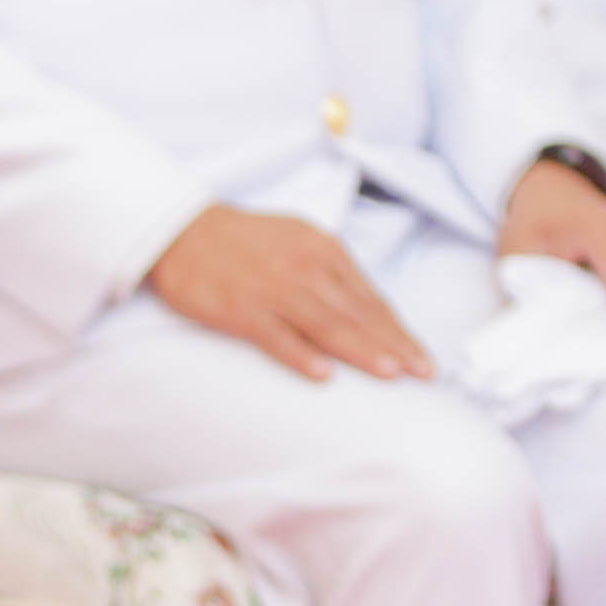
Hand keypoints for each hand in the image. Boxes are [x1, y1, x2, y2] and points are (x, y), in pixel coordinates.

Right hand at [147, 203, 431, 381]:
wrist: (182, 231)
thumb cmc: (244, 241)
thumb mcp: (298, 241)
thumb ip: (331, 273)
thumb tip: (366, 308)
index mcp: (324, 251)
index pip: (371, 300)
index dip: (399, 332)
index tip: (422, 360)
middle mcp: (305, 269)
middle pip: (357, 314)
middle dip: (394, 345)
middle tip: (423, 373)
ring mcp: (272, 290)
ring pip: (326, 324)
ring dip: (361, 349)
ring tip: (390, 373)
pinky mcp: (239, 309)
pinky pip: (275, 335)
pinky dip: (300, 354)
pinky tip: (322, 374)